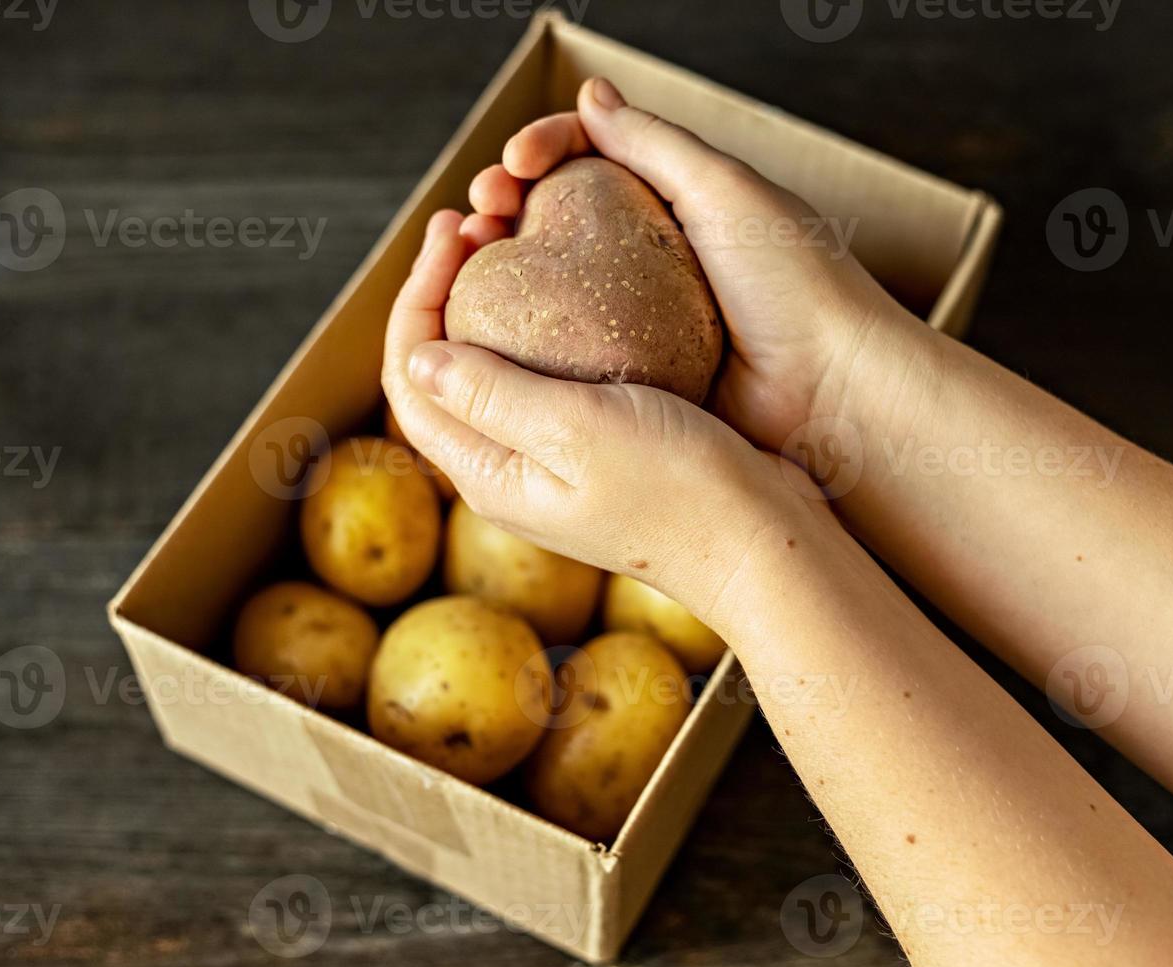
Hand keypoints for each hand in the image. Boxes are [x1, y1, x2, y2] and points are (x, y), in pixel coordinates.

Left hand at [382, 210, 830, 623]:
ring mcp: (556, 462)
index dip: (415, 297)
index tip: (453, 229)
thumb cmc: (676, 490)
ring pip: (496, 369)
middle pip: (445, 370)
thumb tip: (416, 357)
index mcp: (488, 474)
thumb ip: (490, 394)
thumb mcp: (575, 430)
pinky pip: (551, 376)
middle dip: (444, 290)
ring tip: (513, 238)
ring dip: (491, 301)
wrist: (761, 541)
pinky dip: (546, 324)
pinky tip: (577, 290)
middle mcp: (511, 471)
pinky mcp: (602, 449)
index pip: (411, 380)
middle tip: (477, 220)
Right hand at [463, 76, 924, 458]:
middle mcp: (652, 255)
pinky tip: (491, 324)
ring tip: (471, 256)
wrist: (833, 394)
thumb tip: (591, 94)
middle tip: (480, 210)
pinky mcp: (633, 373)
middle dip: (508, 202)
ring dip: (502, 262)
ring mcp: (637, 316)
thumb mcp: (726, 192)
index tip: (515, 163)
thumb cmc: (796, 285)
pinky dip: (525, 330)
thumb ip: (658, 143)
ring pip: (552, 280)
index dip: (544, 149)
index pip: (591, 156)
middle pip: (558, 215)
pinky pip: (566, 346)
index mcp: (678, 201)